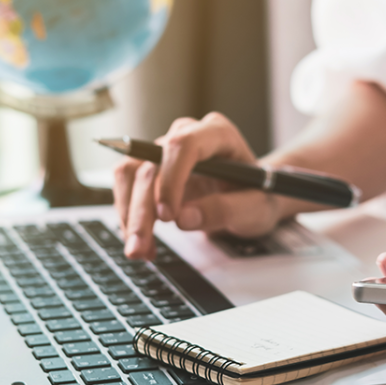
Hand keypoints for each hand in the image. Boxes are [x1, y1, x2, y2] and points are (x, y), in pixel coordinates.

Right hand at [113, 112, 283, 258]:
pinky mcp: (151, 169)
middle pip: (150, 164)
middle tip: (140, 247)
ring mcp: (166, 151)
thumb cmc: (257, 195)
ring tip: (140, 250)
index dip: (170, 179)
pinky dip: (130, 218)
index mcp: (218, 133)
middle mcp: (187, 135)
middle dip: (142, 210)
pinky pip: (128, 188)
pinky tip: (145, 243)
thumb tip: (183, 219)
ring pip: (130, 174)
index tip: (168, 216)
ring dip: (129, 215)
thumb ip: (225, 210)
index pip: (183, 145)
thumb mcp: (255, 208)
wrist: (250, 196)